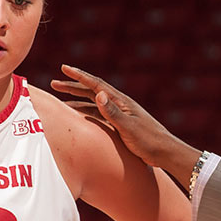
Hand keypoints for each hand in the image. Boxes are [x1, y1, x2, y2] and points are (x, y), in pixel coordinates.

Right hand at [51, 65, 200, 184]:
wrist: (164, 152)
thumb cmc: (149, 141)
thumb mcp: (129, 127)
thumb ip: (113, 112)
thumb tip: (99, 94)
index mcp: (121, 102)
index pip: (96, 85)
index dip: (79, 76)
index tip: (64, 68)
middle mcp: (119, 104)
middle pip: (92, 91)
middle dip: (73, 86)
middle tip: (55, 82)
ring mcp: (120, 114)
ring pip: (93, 103)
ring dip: (77, 99)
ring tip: (62, 99)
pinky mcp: (120, 124)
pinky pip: (98, 114)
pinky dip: (86, 112)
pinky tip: (79, 115)